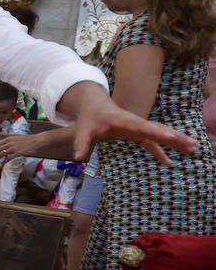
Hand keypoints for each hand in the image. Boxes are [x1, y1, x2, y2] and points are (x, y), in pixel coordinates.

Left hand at [0, 133, 44, 162]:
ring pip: (0, 154)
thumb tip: (5, 147)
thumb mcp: (16, 138)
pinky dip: (4, 161)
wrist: (37, 141)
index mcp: (9, 139)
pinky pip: (7, 158)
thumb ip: (10, 142)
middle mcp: (9, 143)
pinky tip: (2, 163)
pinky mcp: (17, 153)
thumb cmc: (28, 140)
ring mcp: (13, 148)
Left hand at [66, 84, 195, 164]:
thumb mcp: (83, 130)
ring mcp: (139, 128)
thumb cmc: (90, 119)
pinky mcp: (139, 133)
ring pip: (160, 134)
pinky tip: (170, 162)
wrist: (94, 107)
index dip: (156, 132)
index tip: (170, 137)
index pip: (143, 126)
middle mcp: (136, 123)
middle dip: (175, 137)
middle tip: (191, 145)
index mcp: (124, 121)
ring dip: (176, 141)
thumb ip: (81, 142)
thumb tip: (78, 157)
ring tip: (192, 149)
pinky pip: (153, 142)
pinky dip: (162, 151)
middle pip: (158, 129)